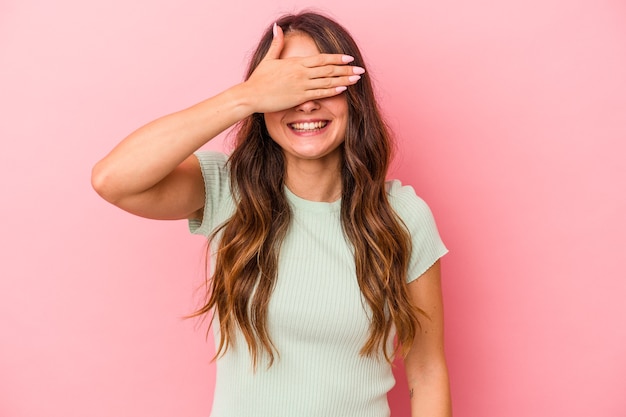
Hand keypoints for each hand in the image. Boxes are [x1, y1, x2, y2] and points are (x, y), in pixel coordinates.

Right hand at [242, 23, 364, 112]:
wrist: (251, 95)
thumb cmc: (258, 79)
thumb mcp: (269, 59)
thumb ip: (277, 43)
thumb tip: (278, 27)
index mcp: (296, 63)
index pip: (321, 59)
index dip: (337, 58)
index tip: (349, 58)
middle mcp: (301, 73)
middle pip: (329, 69)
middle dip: (346, 69)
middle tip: (361, 70)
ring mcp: (301, 85)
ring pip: (327, 81)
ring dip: (344, 79)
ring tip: (357, 79)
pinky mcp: (299, 97)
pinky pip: (320, 93)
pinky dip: (332, 90)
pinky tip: (343, 88)